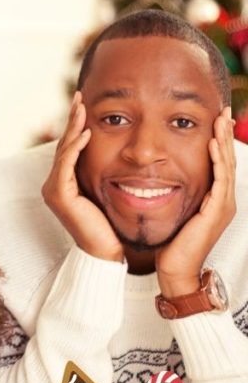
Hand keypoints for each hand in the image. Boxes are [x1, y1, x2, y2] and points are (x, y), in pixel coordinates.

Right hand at [41, 91, 123, 261]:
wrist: (106, 252)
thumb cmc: (111, 225)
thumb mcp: (107, 191)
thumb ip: (104, 172)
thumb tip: (118, 152)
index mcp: (63, 183)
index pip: (70, 147)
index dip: (76, 125)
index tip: (84, 104)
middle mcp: (54, 185)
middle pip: (64, 144)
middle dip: (72, 119)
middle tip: (80, 97)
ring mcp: (54, 190)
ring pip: (64, 151)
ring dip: (73, 127)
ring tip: (82, 107)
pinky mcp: (60, 196)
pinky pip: (67, 165)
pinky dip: (76, 147)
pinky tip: (86, 133)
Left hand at [156, 107, 235, 296]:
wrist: (174, 270)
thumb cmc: (170, 245)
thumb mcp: (173, 212)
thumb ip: (172, 195)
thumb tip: (156, 179)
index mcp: (213, 200)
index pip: (217, 164)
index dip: (217, 142)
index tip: (214, 120)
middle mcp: (221, 201)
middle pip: (226, 160)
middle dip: (225, 135)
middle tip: (223, 112)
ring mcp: (222, 206)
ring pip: (226, 166)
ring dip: (224, 141)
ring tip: (221, 120)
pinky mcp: (215, 212)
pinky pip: (219, 180)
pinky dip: (217, 160)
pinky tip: (213, 144)